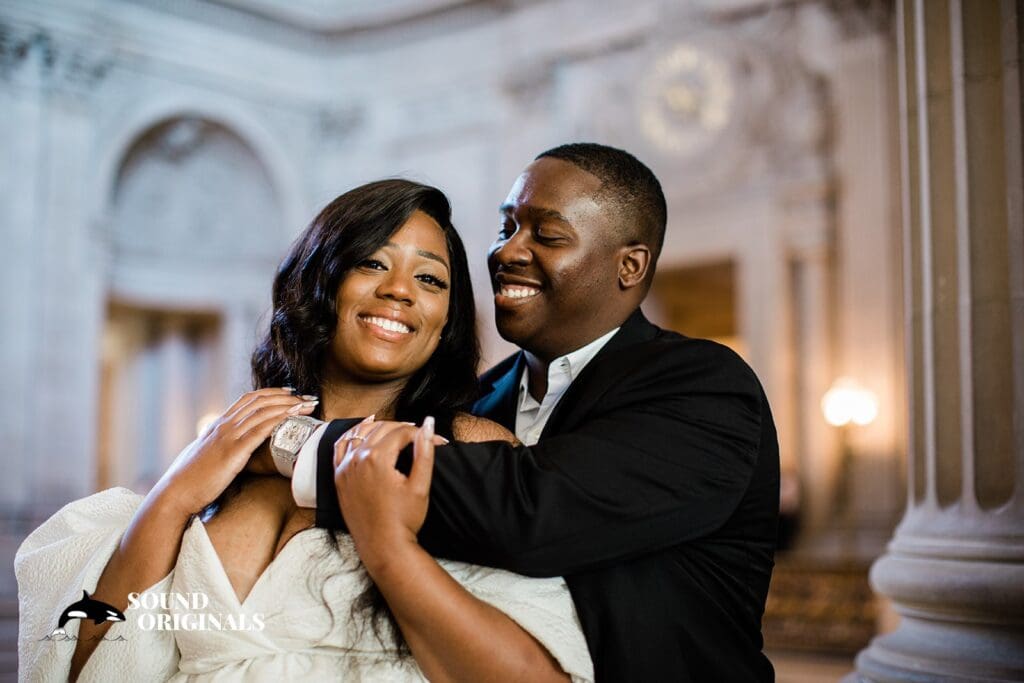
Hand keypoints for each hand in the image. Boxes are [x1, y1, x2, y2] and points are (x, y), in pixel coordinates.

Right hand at [155, 388, 317, 516]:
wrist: (176, 493)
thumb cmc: (191, 479)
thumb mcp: (206, 455)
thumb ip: (219, 445)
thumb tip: (232, 446)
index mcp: (218, 425)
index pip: (248, 399)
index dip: (271, 393)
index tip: (290, 392)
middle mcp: (224, 426)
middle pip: (260, 401)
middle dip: (286, 396)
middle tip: (306, 397)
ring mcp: (228, 437)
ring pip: (263, 411)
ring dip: (289, 405)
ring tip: (308, 404)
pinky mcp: (233, 452)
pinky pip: (260, 430)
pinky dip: (280, 418)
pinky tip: (294, 415)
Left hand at [333, 417, 437, 569]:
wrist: (383, 547)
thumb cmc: (403, 520)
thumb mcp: (420, 485)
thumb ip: (424, 451)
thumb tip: (428, 424)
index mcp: (376, 458)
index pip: (402, 432)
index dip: (421, 434)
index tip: (435, 441)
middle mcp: (356, 459)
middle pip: (382, 429)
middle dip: (404, 429)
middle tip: (421, 437)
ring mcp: (345, 468)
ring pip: (362, 433)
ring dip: (380, 429)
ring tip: (398, 433)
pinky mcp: (339, 478)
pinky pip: (342, 447)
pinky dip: (354, 436)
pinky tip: (364, 435)